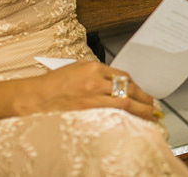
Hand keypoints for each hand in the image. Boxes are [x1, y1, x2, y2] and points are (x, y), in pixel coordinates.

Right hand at [16, 61, 158, 121]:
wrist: (34, 98)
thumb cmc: (52, 84)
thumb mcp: (76, 69)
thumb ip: (96, 73)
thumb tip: (114, 82)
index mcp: (93, 67)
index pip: (123, 75)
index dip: (135, 85)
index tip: (141, 91)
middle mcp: (96, 80)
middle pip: (128, 87)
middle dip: (143, 97)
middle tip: (153, 104)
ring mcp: (93, 96)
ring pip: (125, 101)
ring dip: (140, 108)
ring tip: (150, 114)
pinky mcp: (88, 110)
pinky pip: (113, 113)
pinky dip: (125, 116)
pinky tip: (133, 121)